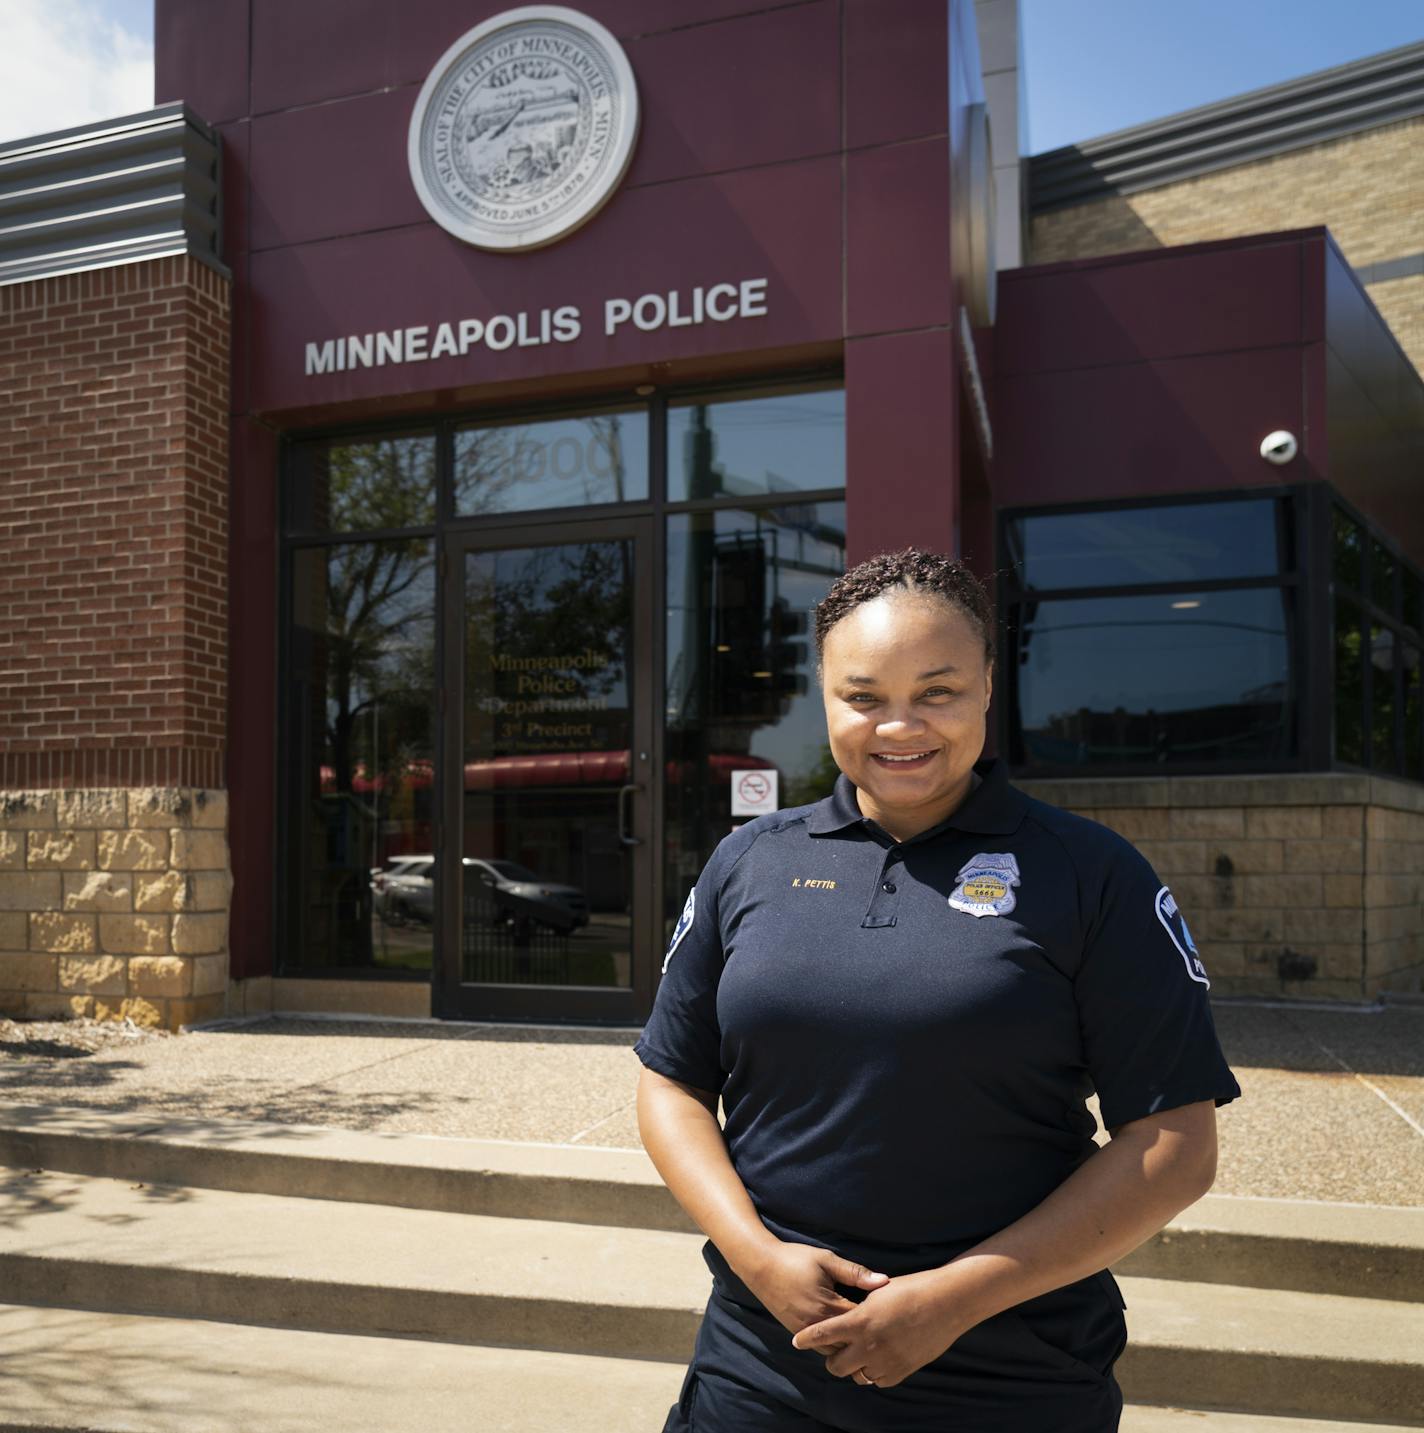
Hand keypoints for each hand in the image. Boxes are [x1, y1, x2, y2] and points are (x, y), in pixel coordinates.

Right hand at [739, 1241, 888, 1337]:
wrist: (760, 1265)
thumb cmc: (795, 1258)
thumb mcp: (826, 1260)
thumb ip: (855, 1273)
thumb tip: (884, 1281)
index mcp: (827, 1306)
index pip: (860, 1322)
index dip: (876, 1317)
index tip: (888, 1310)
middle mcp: (817, 1325)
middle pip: (850, 1341)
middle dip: (864, 1334)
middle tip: (880, 1325)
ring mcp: (805, 1332)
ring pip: (835, 1350)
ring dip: (848, 1342)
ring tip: (861, 1331)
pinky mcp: (797, 1333)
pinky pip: (821, 1348)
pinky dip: (833, 1342)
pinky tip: (842, 1331)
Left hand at [790, 1268, 964, 1387]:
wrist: (946, 1302)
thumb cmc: (912, 1289)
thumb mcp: (879, 1291)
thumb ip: (859, 1306)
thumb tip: (845, 1314)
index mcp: (861, 1321)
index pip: (824, 1334)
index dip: (807, 1339)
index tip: (796, 1341)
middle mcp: (870, 1345)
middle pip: (837, 1365)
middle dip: (832, 1358)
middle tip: (835, 1349)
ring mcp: (887, 1361)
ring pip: (858, 1376)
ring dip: (855, 1366)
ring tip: (859, 1352)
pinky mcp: (902, 1371)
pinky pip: (878, 1380)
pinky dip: (874, 1371)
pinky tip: (878, 1358)